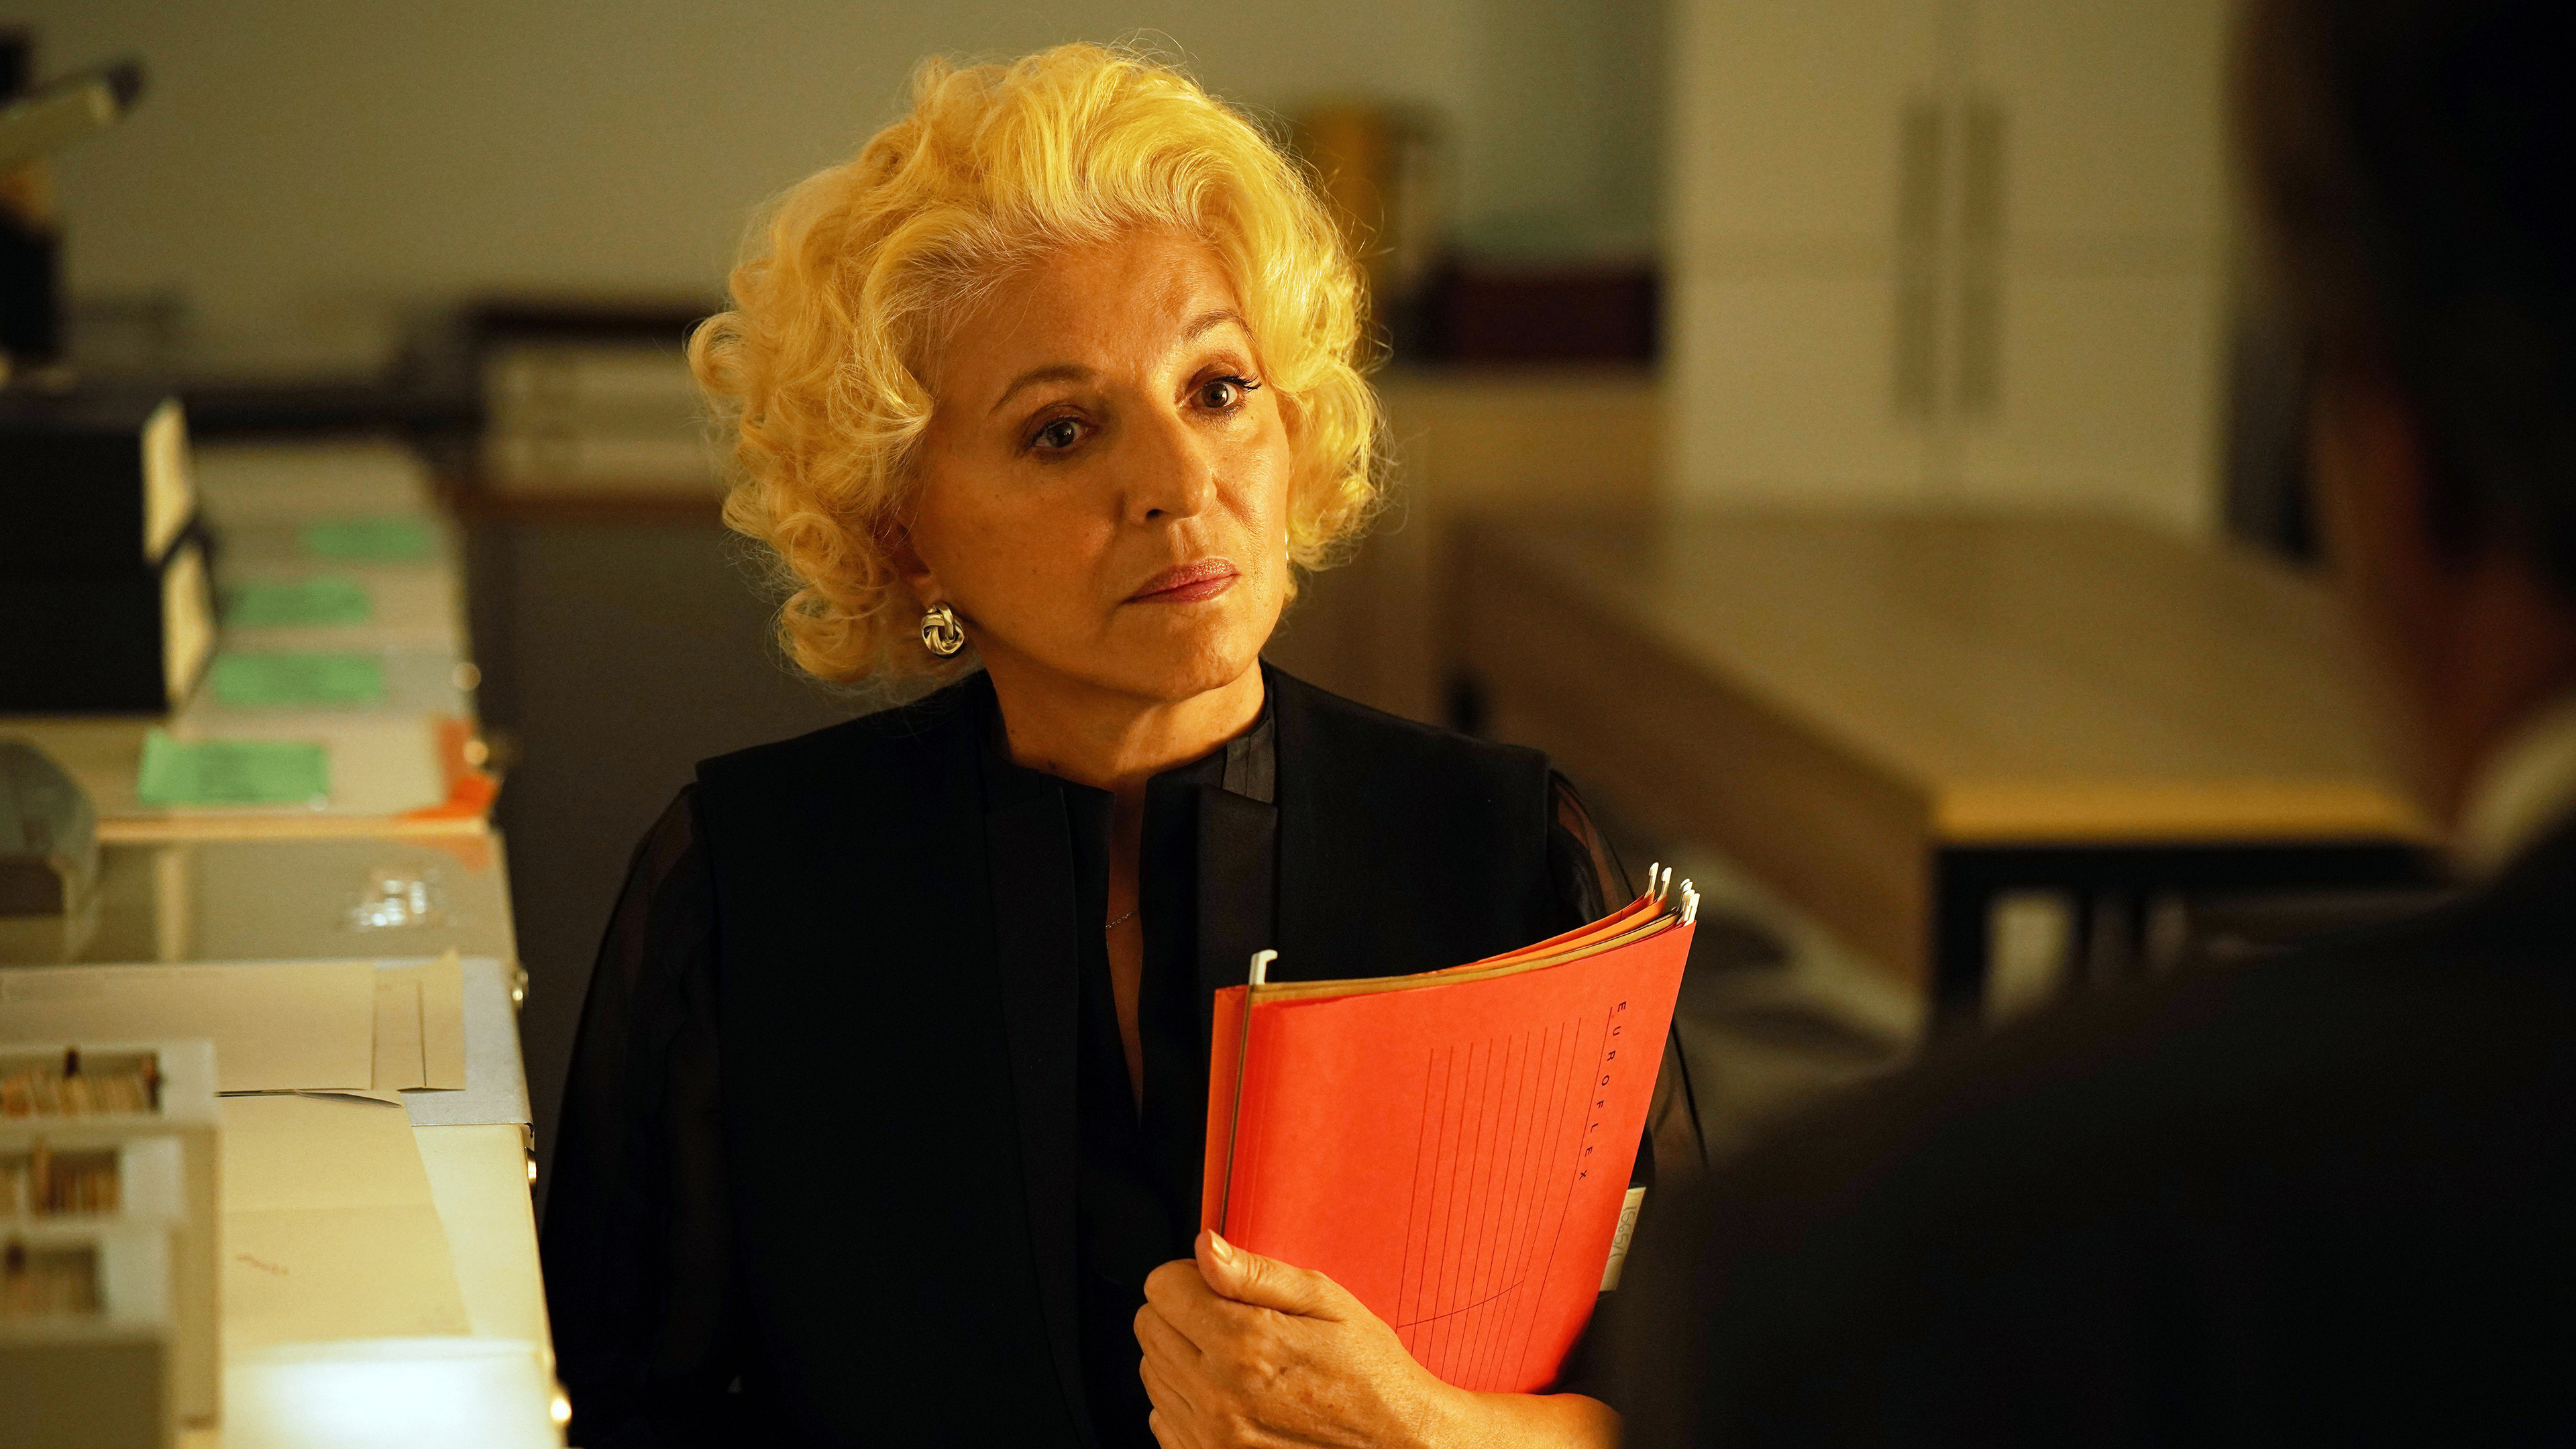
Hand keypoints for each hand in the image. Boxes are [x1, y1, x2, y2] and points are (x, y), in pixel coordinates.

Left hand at [1135, 1229, 1454, 1448]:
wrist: (1394, 1443)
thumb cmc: (1368, 1376)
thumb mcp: (1326, 1303)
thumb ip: (1256, 1273)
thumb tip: (1205, 1247)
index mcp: (1245, 1344)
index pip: (1161, 1287)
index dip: (1191, 1276)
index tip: (1217, 1285)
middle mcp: (1218, 1395)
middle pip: (1149, 1326)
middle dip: (1183, 1312)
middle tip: (1230, 1321)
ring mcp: (1210, 1437)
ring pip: (1151, 1371)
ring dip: (1183, 1357)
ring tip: (1237, 1362)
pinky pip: (1161, 1418)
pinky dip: (1185, 1401)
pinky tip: (1228, 1396)